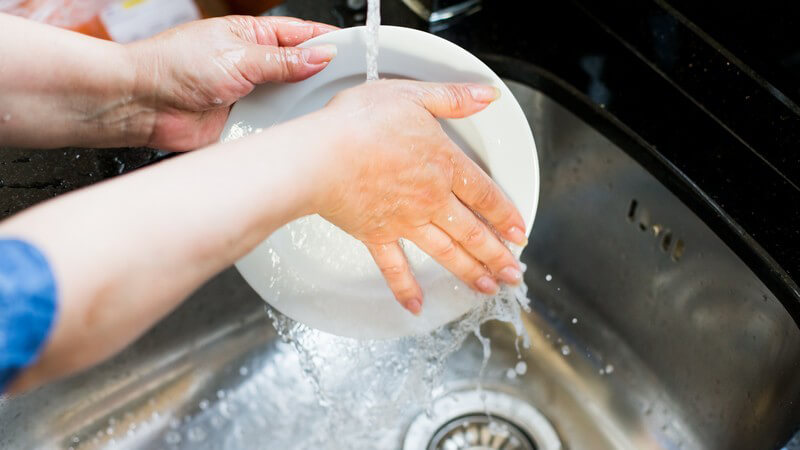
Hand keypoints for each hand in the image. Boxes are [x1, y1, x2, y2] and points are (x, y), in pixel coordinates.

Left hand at [129, 16, 337, 150]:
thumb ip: (282, 61)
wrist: (142, 105)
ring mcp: (250, 97)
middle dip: (320, 80)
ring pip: (290, 104)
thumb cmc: (174, 66)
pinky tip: (296, 133)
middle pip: (301, 72)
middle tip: (345, 87)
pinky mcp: (244, 126)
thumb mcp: (238, 56)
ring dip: (300, 109)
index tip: (356, 50)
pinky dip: (283, 132)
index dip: (328, 43)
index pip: (301, 36)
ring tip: (321, 111)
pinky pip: (272, 130)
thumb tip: (320, 56)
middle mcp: (253, 66)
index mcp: (252, 36)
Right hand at [309, 80, 527, 314]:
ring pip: (446, 252)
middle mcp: (430, 199)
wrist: (320, 157)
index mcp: (443, 164)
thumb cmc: (359, 124)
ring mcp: (404, 221)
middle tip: (514, 273)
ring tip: (488, 288)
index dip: (505, 214)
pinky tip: (417, 306)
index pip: (485, 194)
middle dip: (497, 255)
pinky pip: (395, 267)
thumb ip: (452, 98)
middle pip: (472, 231)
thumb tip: (486, 95)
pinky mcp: (376, 235)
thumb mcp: (412, 96)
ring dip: (470, 272)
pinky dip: (406, 288)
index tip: (519, 233)